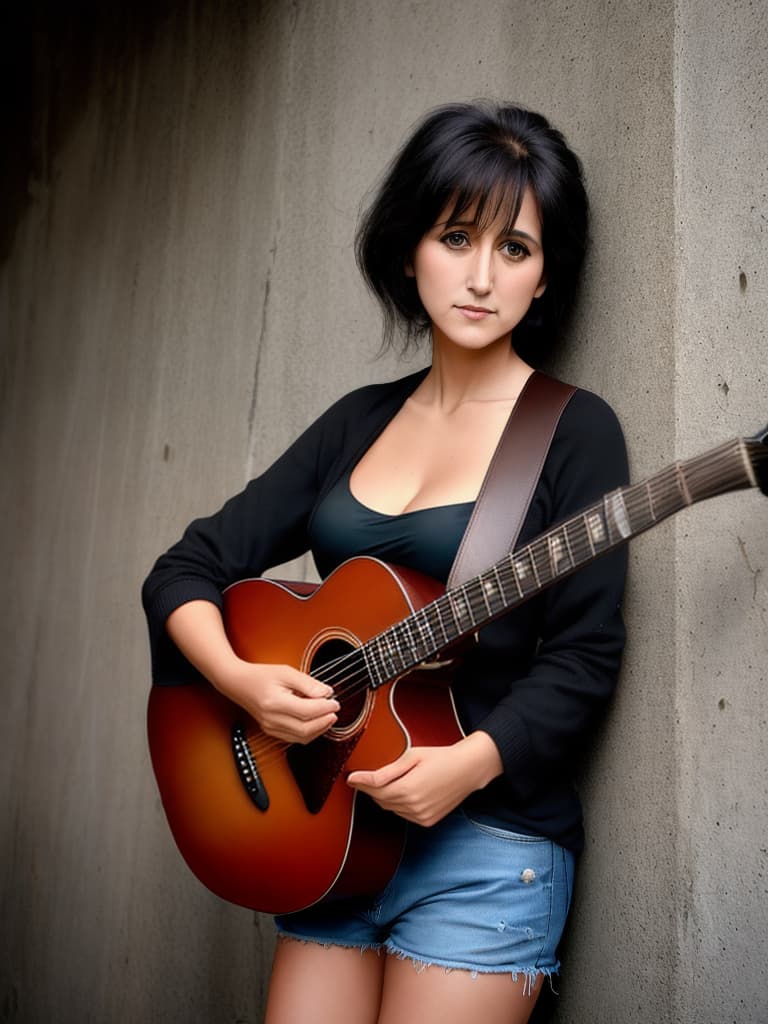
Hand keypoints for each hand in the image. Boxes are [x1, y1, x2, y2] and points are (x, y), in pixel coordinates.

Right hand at [220, 660, 339, 744]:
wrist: (238, 683)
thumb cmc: (261, 675)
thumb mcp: (286, 672)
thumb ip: (308, 683)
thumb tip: (327, 693)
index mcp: (274, 703)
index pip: (307, 711)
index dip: (325, 708)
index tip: (335, 702)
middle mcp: (271, 719)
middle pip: (305, 729)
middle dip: (324, 721)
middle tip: (335, 710)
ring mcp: (270, 728)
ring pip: (301, 737)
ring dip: (319, 729)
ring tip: (328, 716)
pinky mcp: (272, 731)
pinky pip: (295, 738)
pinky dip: (309, 732)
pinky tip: (316, 722)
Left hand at [346, 732, 502, 826]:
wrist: (468, 769)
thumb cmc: (441, 757)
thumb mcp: (411, 757)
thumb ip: (385, 772)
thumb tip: (359, 779)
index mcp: (407, 789)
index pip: (374, 790)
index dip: (361, 783)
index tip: (350, 777)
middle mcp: (413, 807)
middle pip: (380, 800)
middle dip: (372, 789)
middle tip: (367, 776)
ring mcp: (421, 817)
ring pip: (391, 808)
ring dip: (386, 796)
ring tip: (391, 780)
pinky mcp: (426, 821)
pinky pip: (403, 814)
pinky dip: (399, 804)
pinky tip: (406, 791)